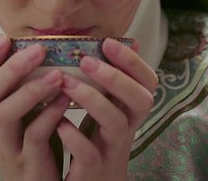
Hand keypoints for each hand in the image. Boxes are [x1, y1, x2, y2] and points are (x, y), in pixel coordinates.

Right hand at [0, 35, 70, 180]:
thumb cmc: (38, 147)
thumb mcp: (28, 116)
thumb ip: (30, 88)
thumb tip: (44, 47)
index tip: (5, 36)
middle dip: (12, 67)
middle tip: (38, 49)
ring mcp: (7, 146)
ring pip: (5, 113)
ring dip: (30, 90)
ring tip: (57, 75)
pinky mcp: (26, 163)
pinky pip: (33, 137)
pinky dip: (49, 116)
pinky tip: (65, 101)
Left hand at [56, 39, 157, 180]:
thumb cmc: (97, 140)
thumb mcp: (108, 108)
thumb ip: (113, 79)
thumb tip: (127, 40)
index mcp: (130, 110)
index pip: (148, 82)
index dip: (133, 61)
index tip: (108, 42)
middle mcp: (129, 128)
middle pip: (141, 100)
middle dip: (116, 77)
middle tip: (87, 60)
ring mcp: (113, 150)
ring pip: (117, 123)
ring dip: (92, 99)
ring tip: (65, 83)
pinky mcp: (95, 170)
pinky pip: (90, 154)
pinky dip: (74, 137)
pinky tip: (59, 124)